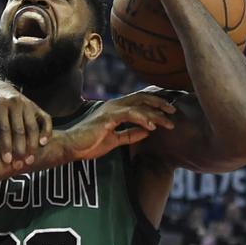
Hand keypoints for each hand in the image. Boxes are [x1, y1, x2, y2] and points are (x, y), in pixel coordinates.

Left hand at [0, 87, 52, 166]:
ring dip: (32, 145)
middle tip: (19, 165)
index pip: (4, 128)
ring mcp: (28, 105)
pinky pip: (46, 120)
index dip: (6, 145)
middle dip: (20, 149)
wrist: (0, 92)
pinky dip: (47, 131)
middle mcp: (16, 103)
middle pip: (20, 129)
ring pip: (33, 127)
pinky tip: (43, 144)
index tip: (7, 160)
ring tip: (30, 160)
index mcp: (0, 104)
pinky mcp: (37, 108)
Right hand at [60, 91, 176, 161]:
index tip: (169, 112)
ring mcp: (111, 109)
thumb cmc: (89, 144)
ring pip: (139, 106)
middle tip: (174, 111)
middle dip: (160, 103)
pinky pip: (130, 115)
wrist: (71, 147)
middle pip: (142, 98)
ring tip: (169, 122)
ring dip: (156, 114)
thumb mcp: (114, 140)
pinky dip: (143, 119)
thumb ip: (130, 134)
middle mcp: (114, 105)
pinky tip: (152, 127)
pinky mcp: (108, 117)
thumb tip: (147, 131)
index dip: (155, 104)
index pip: (139, 101)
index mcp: (115, 109)